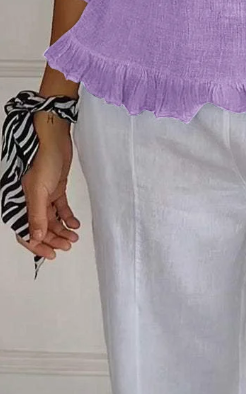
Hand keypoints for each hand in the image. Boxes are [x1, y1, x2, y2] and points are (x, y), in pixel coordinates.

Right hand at [16, 125, 79, 260]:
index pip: (26, 231)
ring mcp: (44, 195)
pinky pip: (61, 208)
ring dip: (62, 230)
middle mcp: (32, 201)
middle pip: (41, 228)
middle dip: (54, 239)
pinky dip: (68, 217)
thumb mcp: (39, 190)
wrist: (54, 139)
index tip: (51, 254)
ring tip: (74, 237)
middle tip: (68, 246)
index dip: (37, 245)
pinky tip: (75, 223)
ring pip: (52, 220)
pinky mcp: (56, 188)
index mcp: (22, 203)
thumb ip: (37, 215)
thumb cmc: (44, 161)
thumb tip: (35, 238)